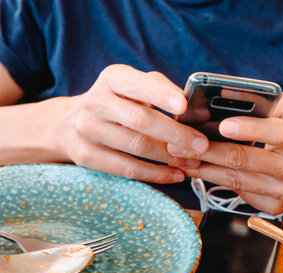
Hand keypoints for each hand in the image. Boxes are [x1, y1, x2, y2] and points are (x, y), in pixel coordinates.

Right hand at [57, 64, 208, 182]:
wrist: (71, 121)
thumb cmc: (118, 101)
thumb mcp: (134, 85)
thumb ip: (161, 89)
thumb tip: (193, 109)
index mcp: (112, 78)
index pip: (137, 85)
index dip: (161, 95)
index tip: (184, 106)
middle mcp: (96, 102)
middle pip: (140, 120)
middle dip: (175, 134)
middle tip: (201, 144)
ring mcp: (89, 130)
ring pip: (136, 146)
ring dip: (170, 157)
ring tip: (194, 162)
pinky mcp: (88, 156)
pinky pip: (127, 168)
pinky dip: (155, 174)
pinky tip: (175, 175)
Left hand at [169, 93, 282, 214]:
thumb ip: (265, 102)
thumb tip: (226, 97)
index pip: (274, 133)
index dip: (248, 129)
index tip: (223, 125)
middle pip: (243, 160)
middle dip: (207, 151)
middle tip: (180, 144)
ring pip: (235, 180)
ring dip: (204, 169)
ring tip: (182, 159)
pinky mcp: (274, 206)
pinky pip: (239, 192)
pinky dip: (217, 181)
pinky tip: (201, 172)